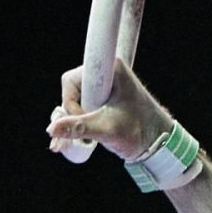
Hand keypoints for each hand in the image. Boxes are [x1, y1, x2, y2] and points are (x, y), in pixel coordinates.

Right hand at [46, 59, 174, 160]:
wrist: (160, 142)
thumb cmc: (141, 132)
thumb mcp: (108, 130)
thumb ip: (79, 127)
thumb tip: (51, 129)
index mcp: (112, 70)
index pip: (71, 80)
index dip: (72, 101)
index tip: (89, 112)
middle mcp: (107, 72)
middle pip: (71, 92)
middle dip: (75, 114)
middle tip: (94, 128)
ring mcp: (104, 85)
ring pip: (74, 101)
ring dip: (76, 120)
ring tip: (94, 133)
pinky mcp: (103, 97)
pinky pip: (81, 105)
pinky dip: (79, 121)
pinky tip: (82, 137)